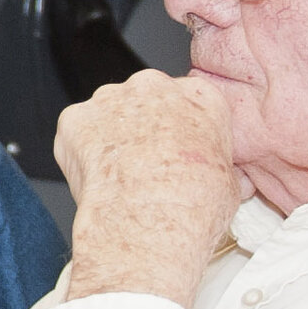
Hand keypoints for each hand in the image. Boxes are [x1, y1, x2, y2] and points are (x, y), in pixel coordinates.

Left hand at [53, 72, 235, 307]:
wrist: (149, 222)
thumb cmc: (193, 207)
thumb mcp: (231, 187)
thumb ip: (222, 167)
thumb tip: (227, 179)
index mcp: (201, 96)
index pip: (190, 101)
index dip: (181, 128)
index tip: (178, 150)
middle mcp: (155, 86)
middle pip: (147, 99)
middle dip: (143, 126)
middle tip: (145, 165)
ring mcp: (111, 98)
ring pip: (109, 113)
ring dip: (111, 137)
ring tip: (119, 177)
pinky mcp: (76, 117)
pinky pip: (77, 131)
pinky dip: (81, 151)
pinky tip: (95, 179)